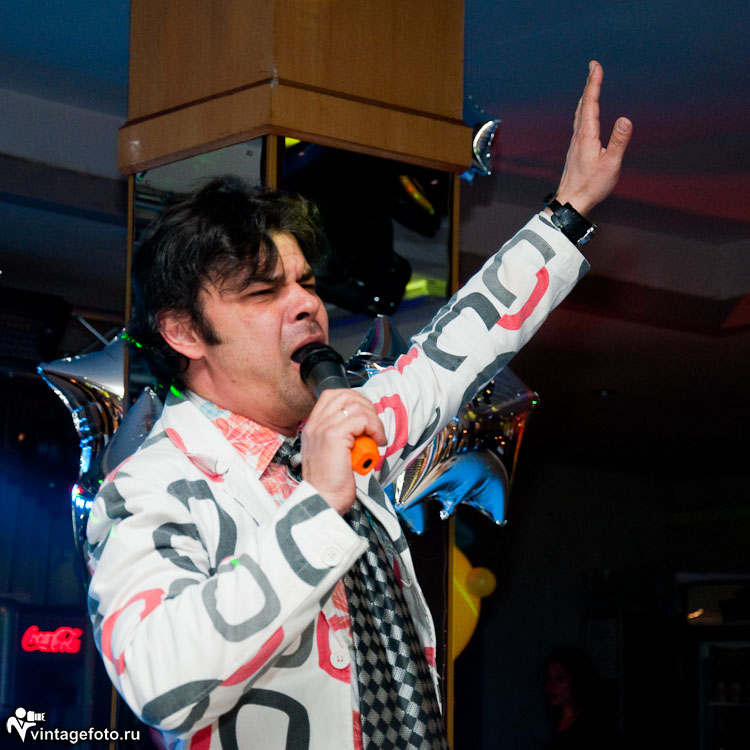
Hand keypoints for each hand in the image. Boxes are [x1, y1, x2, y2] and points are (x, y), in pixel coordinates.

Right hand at [300, 389, 385, 513]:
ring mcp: (323, 428)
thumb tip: (362, 426)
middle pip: (345, 396)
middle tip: (374, 426)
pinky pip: (361, 420)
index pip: (332, 396)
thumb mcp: (331, 453)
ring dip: (373, 420)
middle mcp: (315, 424)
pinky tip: (377, 442)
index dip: (354, 400)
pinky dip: (375, 428)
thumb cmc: (329, 484)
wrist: (321, 501)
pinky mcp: (334, 436)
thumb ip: (340, 436)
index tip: (366, 417)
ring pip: (356, 406)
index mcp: (312, 427)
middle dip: (366, 406)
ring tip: (376, 437)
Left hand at [554, 60, 632, 215]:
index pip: (590, 103)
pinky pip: (579, 124)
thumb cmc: (591, 186)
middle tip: (593, 68)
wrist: (571, 202)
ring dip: (586, 97)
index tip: (595, 66)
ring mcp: (575, 144)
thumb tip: (625, 120)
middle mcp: (578, 137)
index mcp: (587, 136)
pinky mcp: (575, 151)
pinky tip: (585, 116)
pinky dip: (583, 111)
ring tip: (590, 86)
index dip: (593, 83)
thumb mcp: (610, 165)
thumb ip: (618, 142)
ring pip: (579, 114)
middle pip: (583, 105)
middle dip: (589, 85)